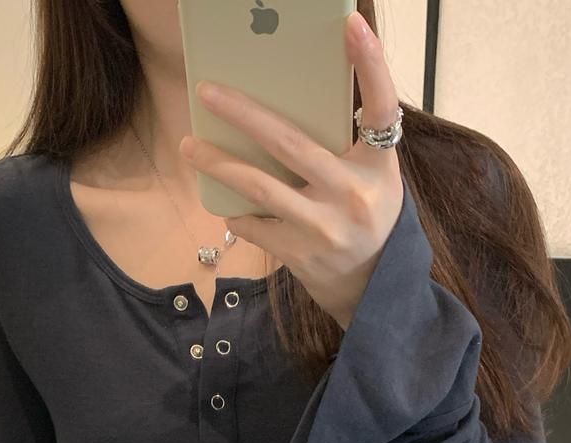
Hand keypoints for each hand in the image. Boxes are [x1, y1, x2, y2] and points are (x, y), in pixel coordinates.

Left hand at [178, 10, 404, 331]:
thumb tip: (286, 102)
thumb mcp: (373, 176)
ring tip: (189, 146)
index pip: (381, 106)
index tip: (352, 23)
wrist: (372, 288)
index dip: (370, 63)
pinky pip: (255, 226)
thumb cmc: (367, 216)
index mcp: (377, 165)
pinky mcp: (302, 255)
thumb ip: (345, 143)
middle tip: (207, 91)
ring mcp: (325, 228)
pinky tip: (226, 204)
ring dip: (219, 165)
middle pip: (291, 143)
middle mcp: (353, 194)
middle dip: (243, 114)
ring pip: (260, 187)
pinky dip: (237, 213)